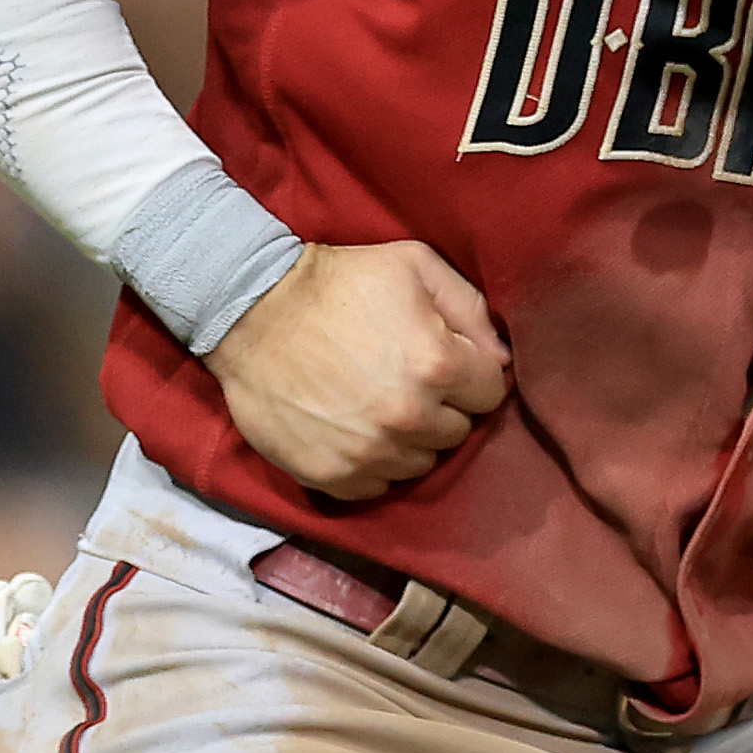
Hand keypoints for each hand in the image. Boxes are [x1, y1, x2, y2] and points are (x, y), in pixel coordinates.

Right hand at [208, 240, 509, 500]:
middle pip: (457, 432)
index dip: (470, 375)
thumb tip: (502, 359)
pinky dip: (372, 465)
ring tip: (378, 405)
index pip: (490, 393)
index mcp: (436, 364)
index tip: (444, 361)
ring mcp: (368, 453)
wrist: (251, 310)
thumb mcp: (414, 266)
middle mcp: (408, 417)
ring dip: (408, 439)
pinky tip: (354, 431)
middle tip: (406, 381)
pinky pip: (377, 487)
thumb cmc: (339, 282)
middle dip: (442, 407)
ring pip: (420, 463)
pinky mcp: (331, 476)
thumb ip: (471, 309)